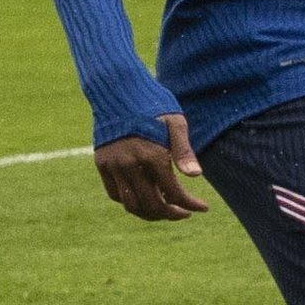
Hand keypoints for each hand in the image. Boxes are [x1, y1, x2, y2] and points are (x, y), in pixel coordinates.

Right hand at [93, 115, 208, 221]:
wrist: (116, 90)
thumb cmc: (153, 104)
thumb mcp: (175, 122)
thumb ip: (184, 151)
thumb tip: (196, 176)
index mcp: (152, 155)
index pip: (173, 193)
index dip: (190, 204)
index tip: (203, 208)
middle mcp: (130, 164)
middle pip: (152, 205)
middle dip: (171, 213)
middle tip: (184, 213)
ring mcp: (113, 165)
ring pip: (130, 204)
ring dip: (149, 213)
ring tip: (165, 209)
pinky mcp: (101, 164)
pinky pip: (114, 193)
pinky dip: (130, 201)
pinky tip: (145, 198)